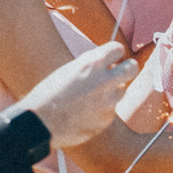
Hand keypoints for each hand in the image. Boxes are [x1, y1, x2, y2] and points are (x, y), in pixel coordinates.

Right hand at [17, 41, 136, 146]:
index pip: (118, 48)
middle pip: (133, 68)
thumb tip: (107, 63)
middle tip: (118, 72)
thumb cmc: (48, 95)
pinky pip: (111, 110)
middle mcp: (104, 80)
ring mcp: (108, 102)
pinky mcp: (107, 119)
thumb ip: (90, 65)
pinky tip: (85, 113)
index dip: (114, 53)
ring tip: (90, 97)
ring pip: (121, 90)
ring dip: (112, 91)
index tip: (111, 58)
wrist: (39, 124)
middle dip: (127, 68)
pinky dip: (102, 110)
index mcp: (91, 63)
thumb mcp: (67, 70)